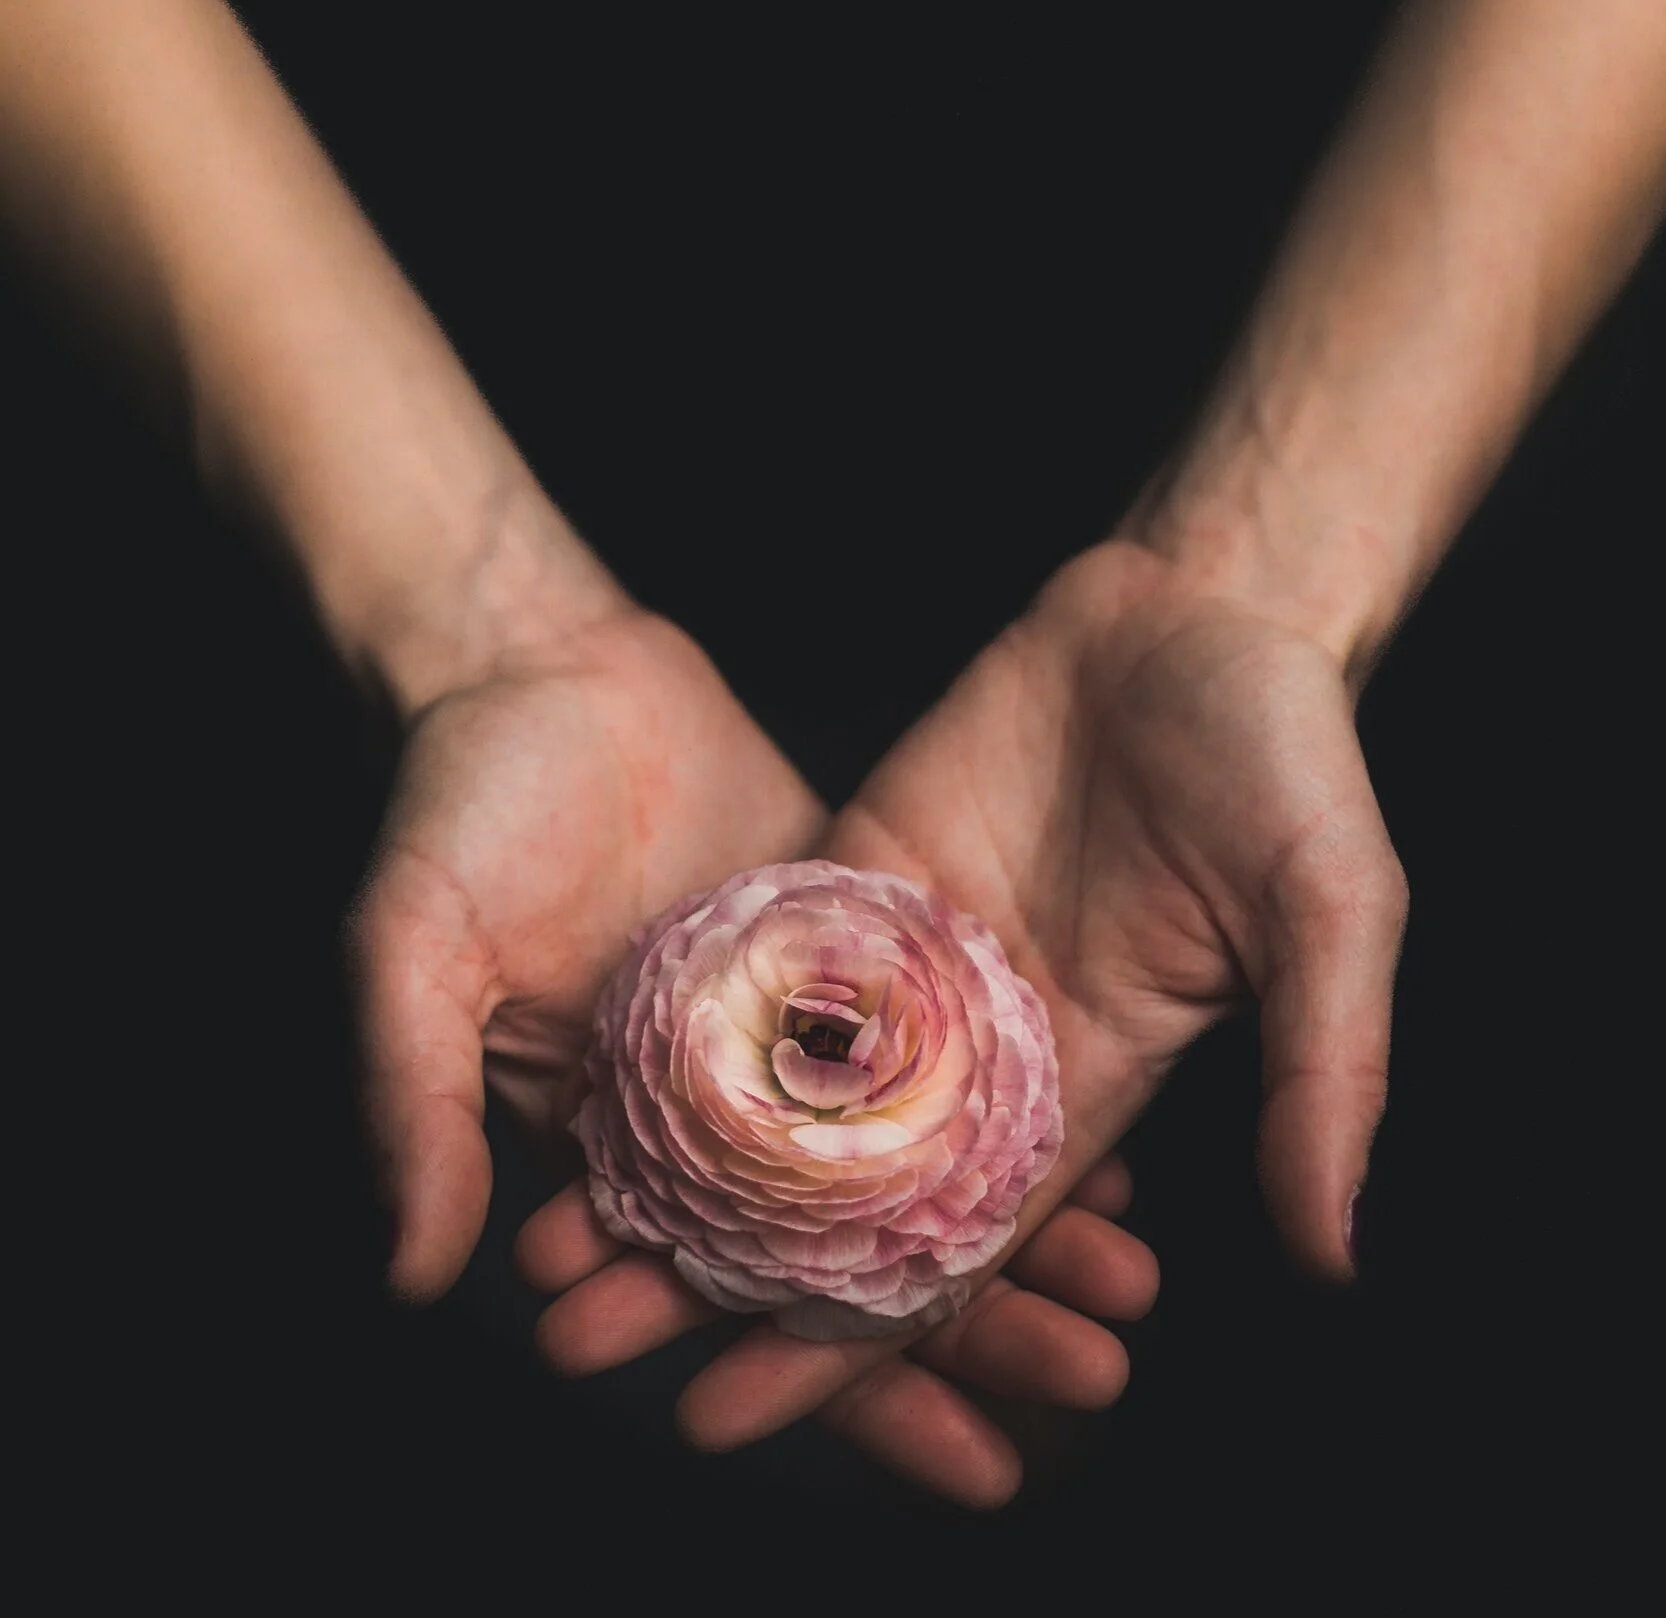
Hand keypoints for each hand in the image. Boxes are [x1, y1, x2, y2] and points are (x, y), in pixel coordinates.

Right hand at [359, 597, 1158, 1507]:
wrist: (540, 665)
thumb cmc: (458, 805)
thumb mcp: (412, 948)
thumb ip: (410, 1098)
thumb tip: (411, 1272)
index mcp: (624, 1145)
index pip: (740, 1305)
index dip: (844, 1393)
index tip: (975, 1465)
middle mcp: (721, 1107)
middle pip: (860, 1254)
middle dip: (978, 1333)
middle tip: (1092, 1382)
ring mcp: (794, 1027)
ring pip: (919, 1160)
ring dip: (1019, 1231)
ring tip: (1126, 1292)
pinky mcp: (849, 943)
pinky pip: (943, 1039)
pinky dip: (1015, 1101)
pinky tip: (1113, 1148)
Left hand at [599, 537, 1404, 1467]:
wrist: (1194, 613)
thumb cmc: (1285, 758)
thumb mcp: (1331, 914)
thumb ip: (1323, 1072)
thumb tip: (1333, 1253)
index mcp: (1084, 1081)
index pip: (946, 1246)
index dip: (841, 1340)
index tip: (723, 1414)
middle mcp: (981, 1040)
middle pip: (831, 1186)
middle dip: (717, 1270)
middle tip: (580, 1340)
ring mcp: (911, 953)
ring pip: (775, 1081)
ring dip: (671, 1157)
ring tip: (553, 1233)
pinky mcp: (861, 866)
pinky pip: (765, 952)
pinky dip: (684, 1017)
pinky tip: (592, 1069)